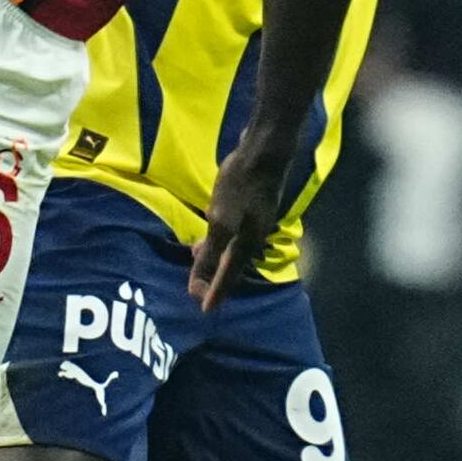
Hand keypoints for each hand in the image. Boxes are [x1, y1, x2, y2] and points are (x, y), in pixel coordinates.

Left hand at [191, 134, 301, 306]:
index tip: (204, 310)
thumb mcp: (221, 219)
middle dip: (214, 276)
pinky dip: (220, 236)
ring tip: (196, 254)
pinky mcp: (253, 203)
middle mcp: (255, 236)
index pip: (229, 276)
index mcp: (247, 244)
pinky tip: (211, 225)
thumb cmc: (241, 184)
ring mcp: (256, 218)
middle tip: (196, 287)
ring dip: (215, 254)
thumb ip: (212, 250)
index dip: (215, 293)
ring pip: (233, 246)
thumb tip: (202, 279)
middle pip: (232, 264)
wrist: (265, 150)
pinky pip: (234, 229)